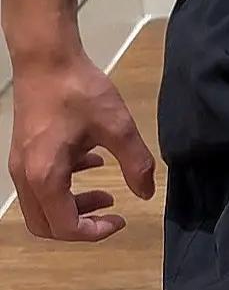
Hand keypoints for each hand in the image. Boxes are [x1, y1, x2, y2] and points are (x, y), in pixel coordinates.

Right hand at [9, 51, 155, 241]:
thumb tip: (146, 193)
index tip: (121, 219)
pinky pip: (40, 182)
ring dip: (72, 205)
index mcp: (46, 177)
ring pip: (42, 205)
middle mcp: (26, 176)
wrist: (46, 57)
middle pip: (46, 225)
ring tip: (105, 191)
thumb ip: (135, 163)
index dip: (95, 232)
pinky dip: (64, 184)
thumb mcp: (117, 127)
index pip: (65, 227)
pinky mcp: (23, 149)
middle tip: (110, 211)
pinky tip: (91, 162)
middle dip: (80, 225)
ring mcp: (20, 163)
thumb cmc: (79, 90)